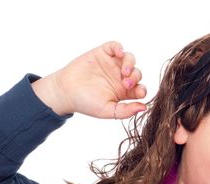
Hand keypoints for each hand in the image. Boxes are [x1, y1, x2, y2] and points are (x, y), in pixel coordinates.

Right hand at [32, 41, 146, 117]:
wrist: (65, 92)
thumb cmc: (86, 103)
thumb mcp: (108, 111)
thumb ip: (126, 110)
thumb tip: (144, 108)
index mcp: (125, 92)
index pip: (140, 88)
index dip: (142, 90)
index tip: (138, 93)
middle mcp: (121, 77)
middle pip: (137, 73)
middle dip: (135, 78)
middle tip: (126, 84)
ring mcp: (112, 64)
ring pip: (129, 59)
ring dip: (130, 64)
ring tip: (124, 71)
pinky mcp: (103, 53)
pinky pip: (115, 46)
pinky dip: (119, 47)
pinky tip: (119, 53)